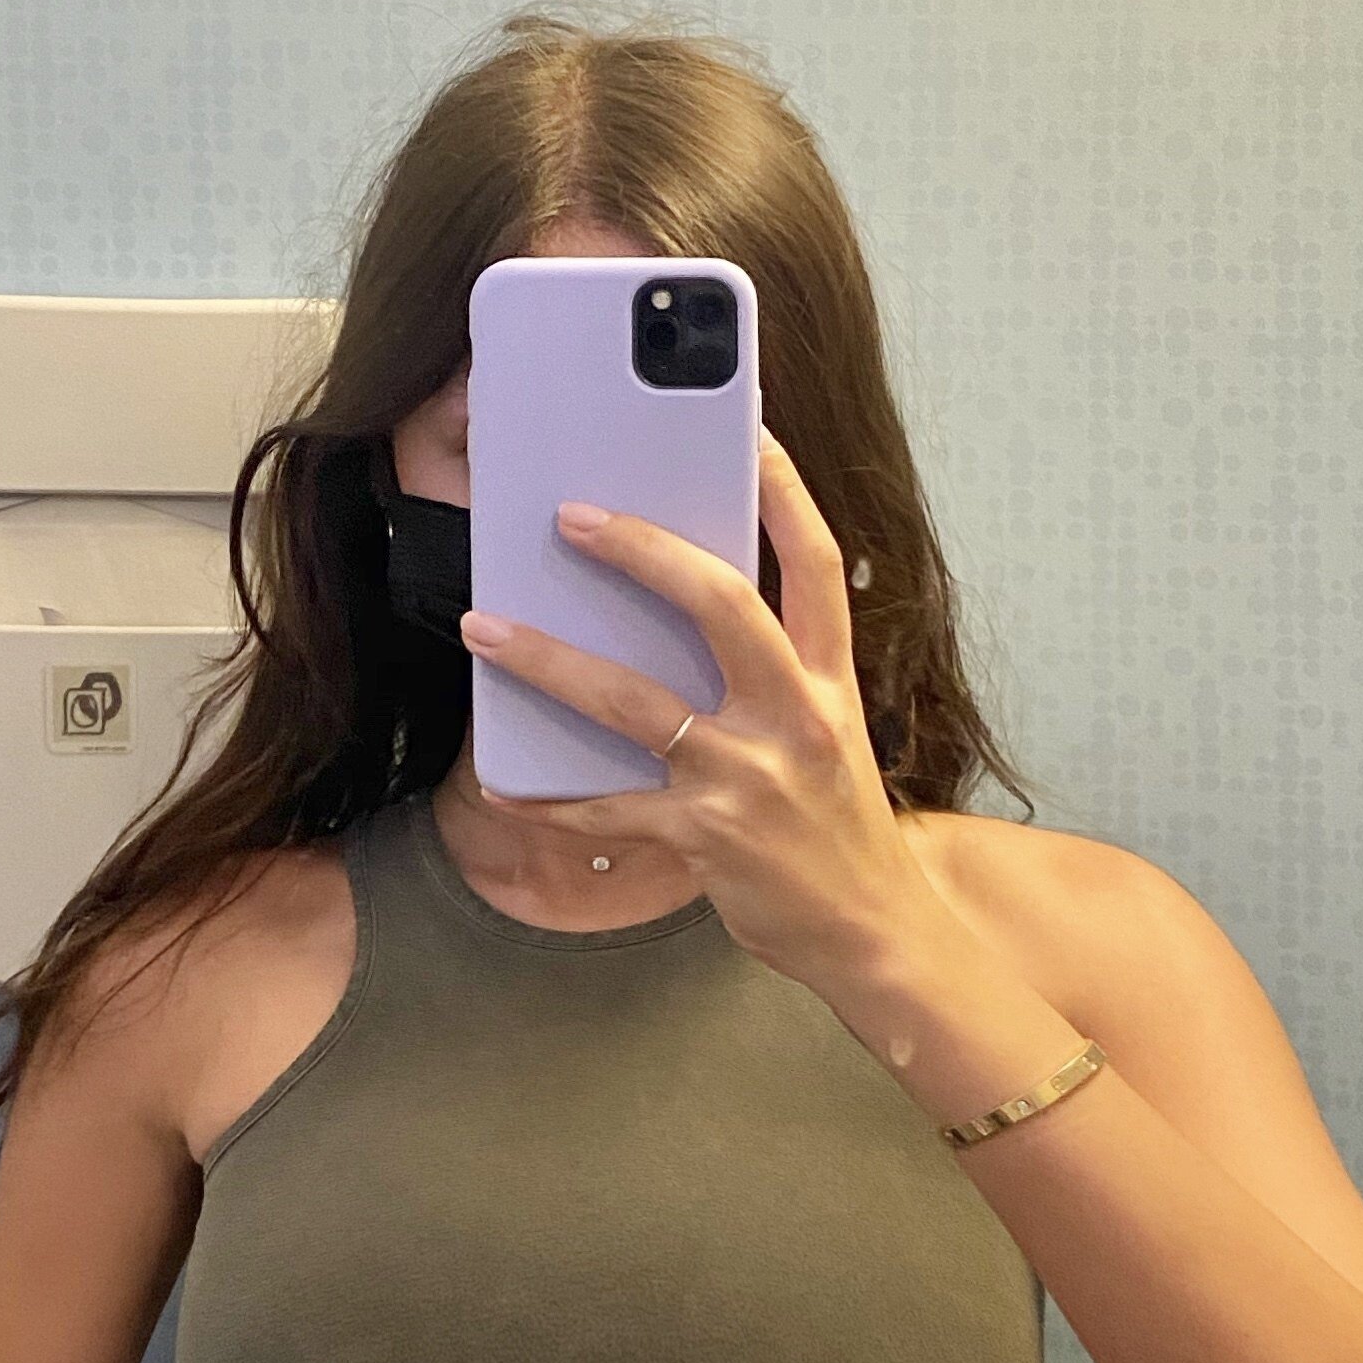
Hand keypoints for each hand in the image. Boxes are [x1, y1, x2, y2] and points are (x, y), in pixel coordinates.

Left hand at [456, 434, 954, 1004]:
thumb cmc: (836, 823)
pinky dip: (551, 799)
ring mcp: (750, 777)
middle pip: (720, 604)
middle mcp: (795, 715)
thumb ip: (768, 674)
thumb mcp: (827, 731)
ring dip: (550, 662)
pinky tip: (503, 784)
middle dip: (642, 551)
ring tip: (486, 630)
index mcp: (828, 679)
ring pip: (636, 703)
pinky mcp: (708, 838)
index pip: (815, 563)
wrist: (875, 932)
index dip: (784, 492)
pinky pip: (610, 810)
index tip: (748, 431)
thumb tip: (670, 610)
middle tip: (570, 516)